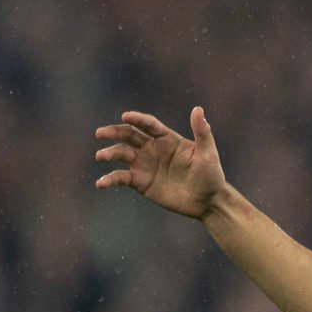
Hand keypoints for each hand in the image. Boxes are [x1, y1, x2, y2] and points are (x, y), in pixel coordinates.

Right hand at [94, 107, 226, 218]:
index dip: (137, 119)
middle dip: (114, 132)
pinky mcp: (140, 182)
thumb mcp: (208, 154)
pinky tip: (100, 183)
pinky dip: (109, 179)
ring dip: (109, 154)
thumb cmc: (211, 176)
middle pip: (129, 135)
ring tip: (101, 156)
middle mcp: (152, 149)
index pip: (148, 125)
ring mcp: (144, 165)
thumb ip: (202, 133)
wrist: (207, 201)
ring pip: (121, 154)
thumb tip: (198, 109)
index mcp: (167, 139)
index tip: (125, 116)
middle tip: (100, 133)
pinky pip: (121, 178)